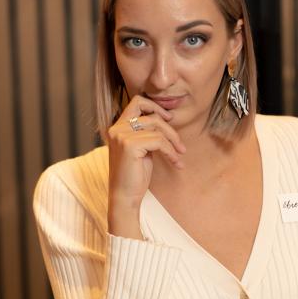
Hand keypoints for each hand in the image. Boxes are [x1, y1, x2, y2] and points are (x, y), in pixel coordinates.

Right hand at [107, 95, 185, 236]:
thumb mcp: (141, 148)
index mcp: (118, 127)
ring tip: (179, 155)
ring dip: (173, 142)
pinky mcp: (129, 145)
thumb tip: (166, 118)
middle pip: (151, 115)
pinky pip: (159, 141)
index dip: (155, 107)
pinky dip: (171, 152)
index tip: (169, 119)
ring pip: (157, 128)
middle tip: (180, 145)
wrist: (125, 197)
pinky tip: (175, 163)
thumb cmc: (134, 175)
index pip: (137, 102)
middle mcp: (117, 128)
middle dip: (170, 128)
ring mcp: (121, 135)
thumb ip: (147, 132)